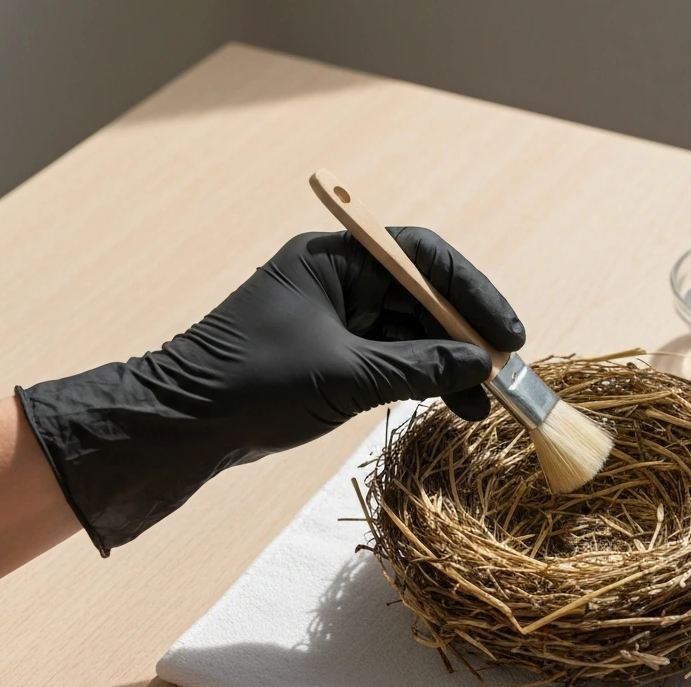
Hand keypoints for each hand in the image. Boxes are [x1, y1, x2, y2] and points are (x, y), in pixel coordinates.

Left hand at [18, 228, 523, 554]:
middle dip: (465, 336)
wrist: (183, 424)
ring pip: (411, 330)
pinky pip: (392, 356)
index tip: (507, 334)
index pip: (423, 258)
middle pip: (423, 295)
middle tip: (503, 374)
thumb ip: (420, 367)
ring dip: (448, 364)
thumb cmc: (254, 384)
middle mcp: (338, 279)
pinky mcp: (332, 352)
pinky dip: (421, 378)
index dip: (473, 293)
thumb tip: (481, 366)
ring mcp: (335, 316)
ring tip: (482, 404)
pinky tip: (451, 404)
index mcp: (334, 259)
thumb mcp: (348, 375)